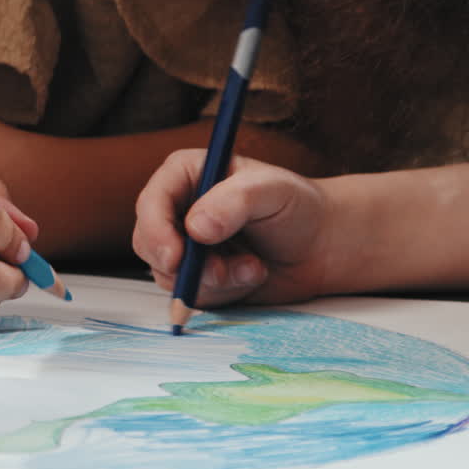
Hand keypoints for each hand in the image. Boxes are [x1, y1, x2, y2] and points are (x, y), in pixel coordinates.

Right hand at [133, 150, 332, 305]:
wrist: (321, 246)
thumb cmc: (298, 207)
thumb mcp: (273, 190)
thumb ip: (234, 201)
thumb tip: (195, 228)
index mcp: (186, 175)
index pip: (151, 201)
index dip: (156, 230)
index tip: (175, 257)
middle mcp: (177, 209)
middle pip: (148, 241)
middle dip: (181, 264)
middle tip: (218, 272)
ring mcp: (184, 244)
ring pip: (167, 273)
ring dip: (210, 279)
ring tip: (250, 266)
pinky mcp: (195, 274)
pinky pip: (190, 293)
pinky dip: (223, 291)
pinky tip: (251, 274)